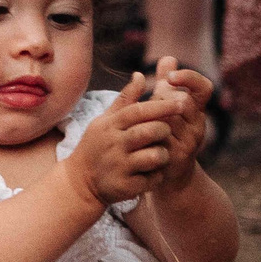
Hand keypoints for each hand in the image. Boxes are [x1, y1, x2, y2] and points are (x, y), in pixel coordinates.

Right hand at [62, 73, 179, 206]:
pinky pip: (153, 179)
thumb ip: (125, 99)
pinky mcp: (125, 187)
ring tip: (158, 154)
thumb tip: (140, 74)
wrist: (79, 183)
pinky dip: (158, 175)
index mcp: (110, 125)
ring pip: (155, 156)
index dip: (162, 105)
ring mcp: (119, 166)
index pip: (139, 111)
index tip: (181, 101)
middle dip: (164, 130)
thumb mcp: (105, 121)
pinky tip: (152, 173)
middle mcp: (114, 145)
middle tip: (165, 132)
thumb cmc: (96, 146)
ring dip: (163, 154)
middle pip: (150, 132)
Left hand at [147, 58, 214, 193]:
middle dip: (162, 100)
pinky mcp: (175, 157)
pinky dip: (146, 133)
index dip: (190, 78)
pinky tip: (137, 133)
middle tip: (149, 105)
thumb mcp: (168, 108)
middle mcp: (198, 126)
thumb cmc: (167, 134)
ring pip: (169, 120)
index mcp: (197, 111)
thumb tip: (169, 57)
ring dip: (151, 117)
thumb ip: (168, 84)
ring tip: (141, 120)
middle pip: (182, 102)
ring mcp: (189, 143)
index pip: (204, 87)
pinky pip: (159, 138)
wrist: (169, 174)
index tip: (170, 78)